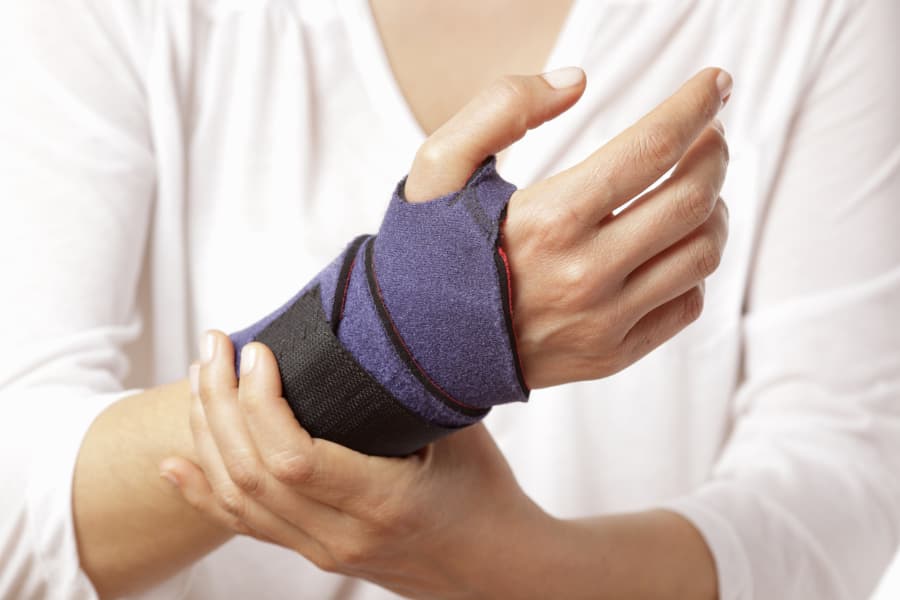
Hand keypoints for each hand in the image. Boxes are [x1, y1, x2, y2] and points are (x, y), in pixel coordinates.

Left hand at [162, 331, 547, 597]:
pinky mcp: (312, 552)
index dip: (261, 403)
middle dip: (221, 402)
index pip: (294, 459)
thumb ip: (413, 385)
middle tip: (217, 346)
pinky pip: (245, 525)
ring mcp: (322, 550)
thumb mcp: (460, 430)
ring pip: (239, 498)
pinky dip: (203, 492)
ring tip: (200, 377)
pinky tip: (175, 462)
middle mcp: (344, 536)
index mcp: (385, 502)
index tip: (258, 351)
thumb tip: (379, 319)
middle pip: (253, 474)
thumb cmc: (484, 492)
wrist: (492, 568)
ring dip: (208, 434)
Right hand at [406, 67, 731, 387]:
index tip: (716, 85)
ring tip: (695, 191)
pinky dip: (694, 267)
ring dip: (713, 209)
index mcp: (548, 219)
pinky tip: (669, 247)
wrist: (416, 348)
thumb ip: (499, 108)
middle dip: (713, 153)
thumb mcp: (439, 166)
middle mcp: (585, 274)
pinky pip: (686, 304)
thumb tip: (576, 83)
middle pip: (692, 198)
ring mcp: (604, 322)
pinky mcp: (611, 355)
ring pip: (701, 254)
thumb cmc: (430, 252)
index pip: (651, 148)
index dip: (695, 106)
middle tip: (707, 137)